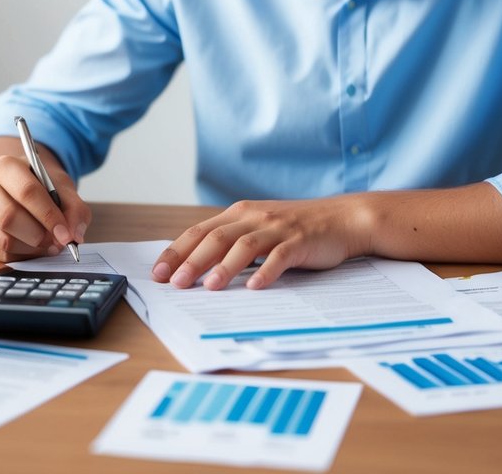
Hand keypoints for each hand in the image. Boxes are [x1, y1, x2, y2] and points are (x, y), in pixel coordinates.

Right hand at [0, 137, 90, 261]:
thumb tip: (74, 235)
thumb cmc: (39, 184)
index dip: (48, 216)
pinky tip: (33, 248)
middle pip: (9, 217)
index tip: (66, 234)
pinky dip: (21, 255)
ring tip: (48, 244)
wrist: (13, 185)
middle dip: (39, 235)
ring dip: (31, 248)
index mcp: (4, 165)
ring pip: (3, 238)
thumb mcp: (60, 186)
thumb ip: (74, 208)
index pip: (26, 192)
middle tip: (57, 241)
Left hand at [151, 196, 373, 289]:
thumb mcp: (260, 227)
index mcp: (240, 214)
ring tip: (208, 287)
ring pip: (244, 246)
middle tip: (175, 283)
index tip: (158, 272)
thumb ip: (233, 240)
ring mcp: (277, 228)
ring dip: (224, 267)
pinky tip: (255, 287)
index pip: (199, 231)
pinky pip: (280, 256)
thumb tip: (197, 266)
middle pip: (216, 238)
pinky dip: (266, 271)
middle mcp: (254, 217)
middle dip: (192, 261)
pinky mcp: (300, 241)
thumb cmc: (297, 228)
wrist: (343, 218)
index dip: (177, 251)